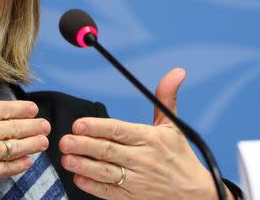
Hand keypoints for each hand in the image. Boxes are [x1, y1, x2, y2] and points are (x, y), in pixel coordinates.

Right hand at [0, 54, 49, 199]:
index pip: (5, 109)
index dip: (22, 109)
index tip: (34, 109)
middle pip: (16, 127)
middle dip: (34, 126)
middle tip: (46, 125)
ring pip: (18, 146)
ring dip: (33, 144)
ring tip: (44, 142)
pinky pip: (9, 168)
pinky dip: (21, 165)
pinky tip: (28, 163)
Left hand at [59, 68, 228, 198]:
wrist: (193, 194)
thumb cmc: (180, 157)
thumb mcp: (174, 126)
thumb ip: (166, 98)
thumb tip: (176, 72)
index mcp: (151, 139)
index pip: (120, 131)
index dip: (98, 127)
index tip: (80, 124)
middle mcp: (143, 159)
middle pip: (109, 151)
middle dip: (84, 145)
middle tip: (65, 140)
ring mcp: (137, 181)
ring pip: (106, 172)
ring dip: (84, 166)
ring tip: (67, 159)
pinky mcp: (132, 198)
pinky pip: (109, 192)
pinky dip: (93, 186)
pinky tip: (78, 178)